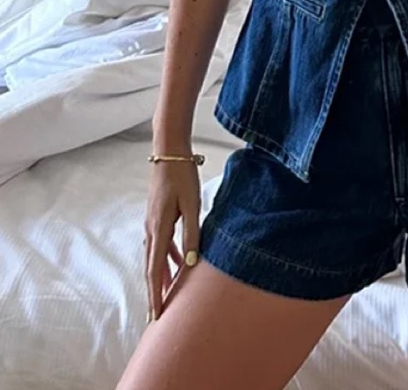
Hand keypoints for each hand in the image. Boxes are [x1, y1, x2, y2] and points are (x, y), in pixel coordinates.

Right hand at [143, 161, 200, 321]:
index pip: (155, 269)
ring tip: (169, 295)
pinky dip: (167, 258)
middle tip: (159, 316)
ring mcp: (152, 224)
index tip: (155, 315)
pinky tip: (179, 263)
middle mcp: (151, 230)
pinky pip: (160, 245)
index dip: (155, 293)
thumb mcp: (192, 204)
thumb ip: (192, 234)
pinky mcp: (157, 218)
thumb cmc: (182, 177)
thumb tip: (190, 263)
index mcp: (159, 228)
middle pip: (152, 268)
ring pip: (156, 258)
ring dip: (162, 277)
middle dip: (155, 292)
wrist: (169, 154)